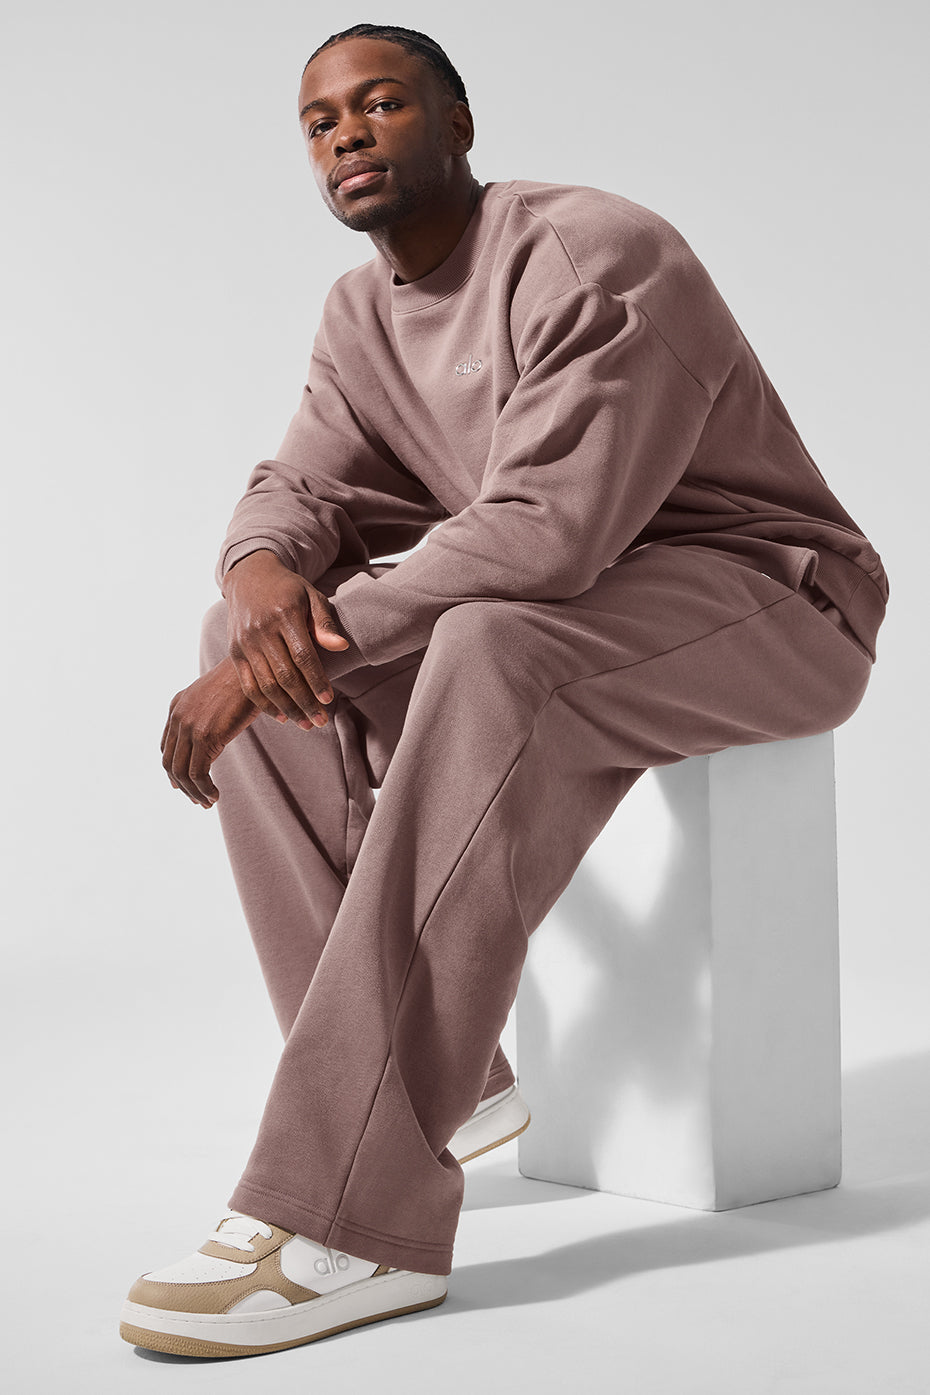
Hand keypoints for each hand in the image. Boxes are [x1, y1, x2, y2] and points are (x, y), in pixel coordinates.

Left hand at [161, 657, 260, 807]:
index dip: (174, 770)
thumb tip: (210, 742)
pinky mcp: (204, 736)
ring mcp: (189, 726)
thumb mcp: (218, 698)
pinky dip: (204, 789)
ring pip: (182, 772)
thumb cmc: (246, 683)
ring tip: (208, 802)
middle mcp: (177, 716)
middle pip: (170, 763)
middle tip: (198, 800)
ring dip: (195, 793)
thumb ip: (206, 716)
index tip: (186, 786)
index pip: (166, 747)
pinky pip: (198, 773)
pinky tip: (216, 796)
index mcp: (177, 706)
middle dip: (183, 786)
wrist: (257, 670)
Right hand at [223, 550, 349, 728]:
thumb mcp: (312, 596)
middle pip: (285, 676)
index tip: (329, 699)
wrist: (250, 577)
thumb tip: (341, 647)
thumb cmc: (289, 589)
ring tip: (306, 724)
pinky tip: (282, 717)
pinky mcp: (235, 652)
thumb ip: (325, 622)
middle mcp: (261, 630)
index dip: (317, 680)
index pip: (303, 656)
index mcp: (284, 615)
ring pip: (267, 685)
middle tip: (321, 721)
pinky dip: (265, 704)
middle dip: (305, 702)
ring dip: (288, 709)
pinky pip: (249, 685)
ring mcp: (245, 643)